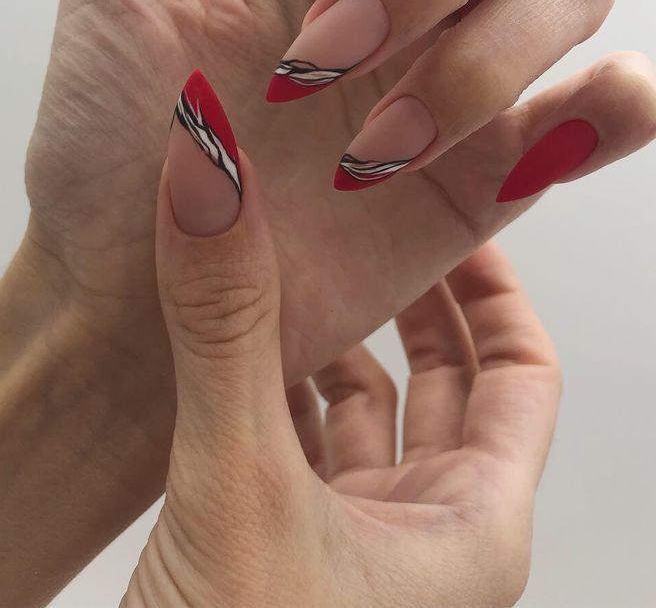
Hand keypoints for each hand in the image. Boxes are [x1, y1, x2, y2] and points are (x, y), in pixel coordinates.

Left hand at [25, 0, 654, 377]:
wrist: (127, 298)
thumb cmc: (107, 152)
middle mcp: (412, 3)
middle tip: (326, 55)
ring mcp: (457, 87)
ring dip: (487, 53)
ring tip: (374, 144)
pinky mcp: (487, 182)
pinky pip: (608, 115)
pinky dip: (615, 105)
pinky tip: (545, 131)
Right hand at [121, 118, 560, 607]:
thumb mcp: (237, 484)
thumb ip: (225, 329)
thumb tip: (210, 176)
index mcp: (471, 529)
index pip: (522, 372)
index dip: (494, 286)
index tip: (454, 209)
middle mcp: (424, 539)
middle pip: (446, 386)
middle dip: (409, 301)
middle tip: (367, 222)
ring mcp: (352, 551)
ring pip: (363, 416)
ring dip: (331, 342)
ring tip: (292, 268)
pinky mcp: (283, 556)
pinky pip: (297, 449)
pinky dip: (275, 390)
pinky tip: (236, 349)